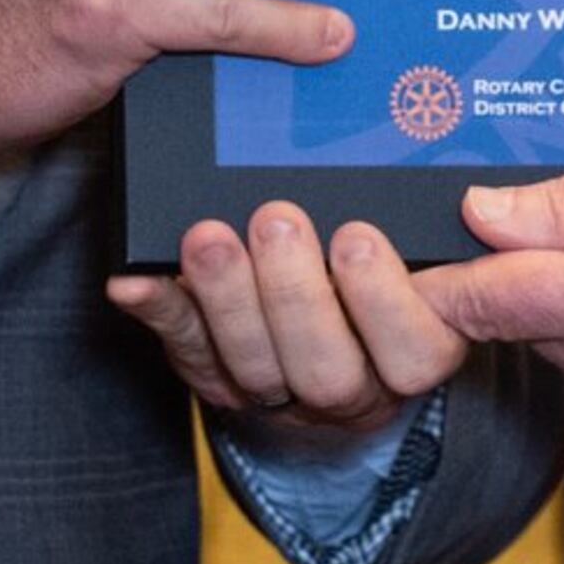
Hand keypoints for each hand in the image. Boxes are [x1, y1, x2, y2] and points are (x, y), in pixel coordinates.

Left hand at [111, 204, 466, 428]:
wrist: (328, 316)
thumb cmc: (384, 264)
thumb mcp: (424, 247)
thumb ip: (423, 222)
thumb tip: (431, 170)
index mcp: (418, 350)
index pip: (418, 352)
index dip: (387, 302)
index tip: (358, 236)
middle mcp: (354, 385)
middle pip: (328, 370)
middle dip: (296, 294)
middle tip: (277, 221)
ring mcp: (282, 392)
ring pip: (256, 371)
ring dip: (227, 300)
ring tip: (209, 238)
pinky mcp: (218, 377)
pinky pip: (186, 352)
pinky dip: (158, 311)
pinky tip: (132, 280)